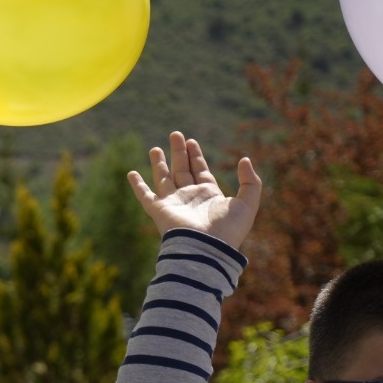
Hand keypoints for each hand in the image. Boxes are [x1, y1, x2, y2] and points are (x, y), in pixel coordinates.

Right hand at [127, 131, 260, 249]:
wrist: (207, 248)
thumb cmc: (228, 229)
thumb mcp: (248, 202)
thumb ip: (250, 181)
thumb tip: (244, 160)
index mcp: (208, 195)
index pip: (200, 170)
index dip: (196, 155)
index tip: (191, 141)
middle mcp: (189, 197)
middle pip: (182, 170)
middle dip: (179, 152)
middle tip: (175, 134)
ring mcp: (173, 203)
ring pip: (164, 179)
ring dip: (159, 164)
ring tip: (155, 148)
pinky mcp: (160, 210)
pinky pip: (145, 195)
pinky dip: (138, 185)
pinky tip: (131, 173)